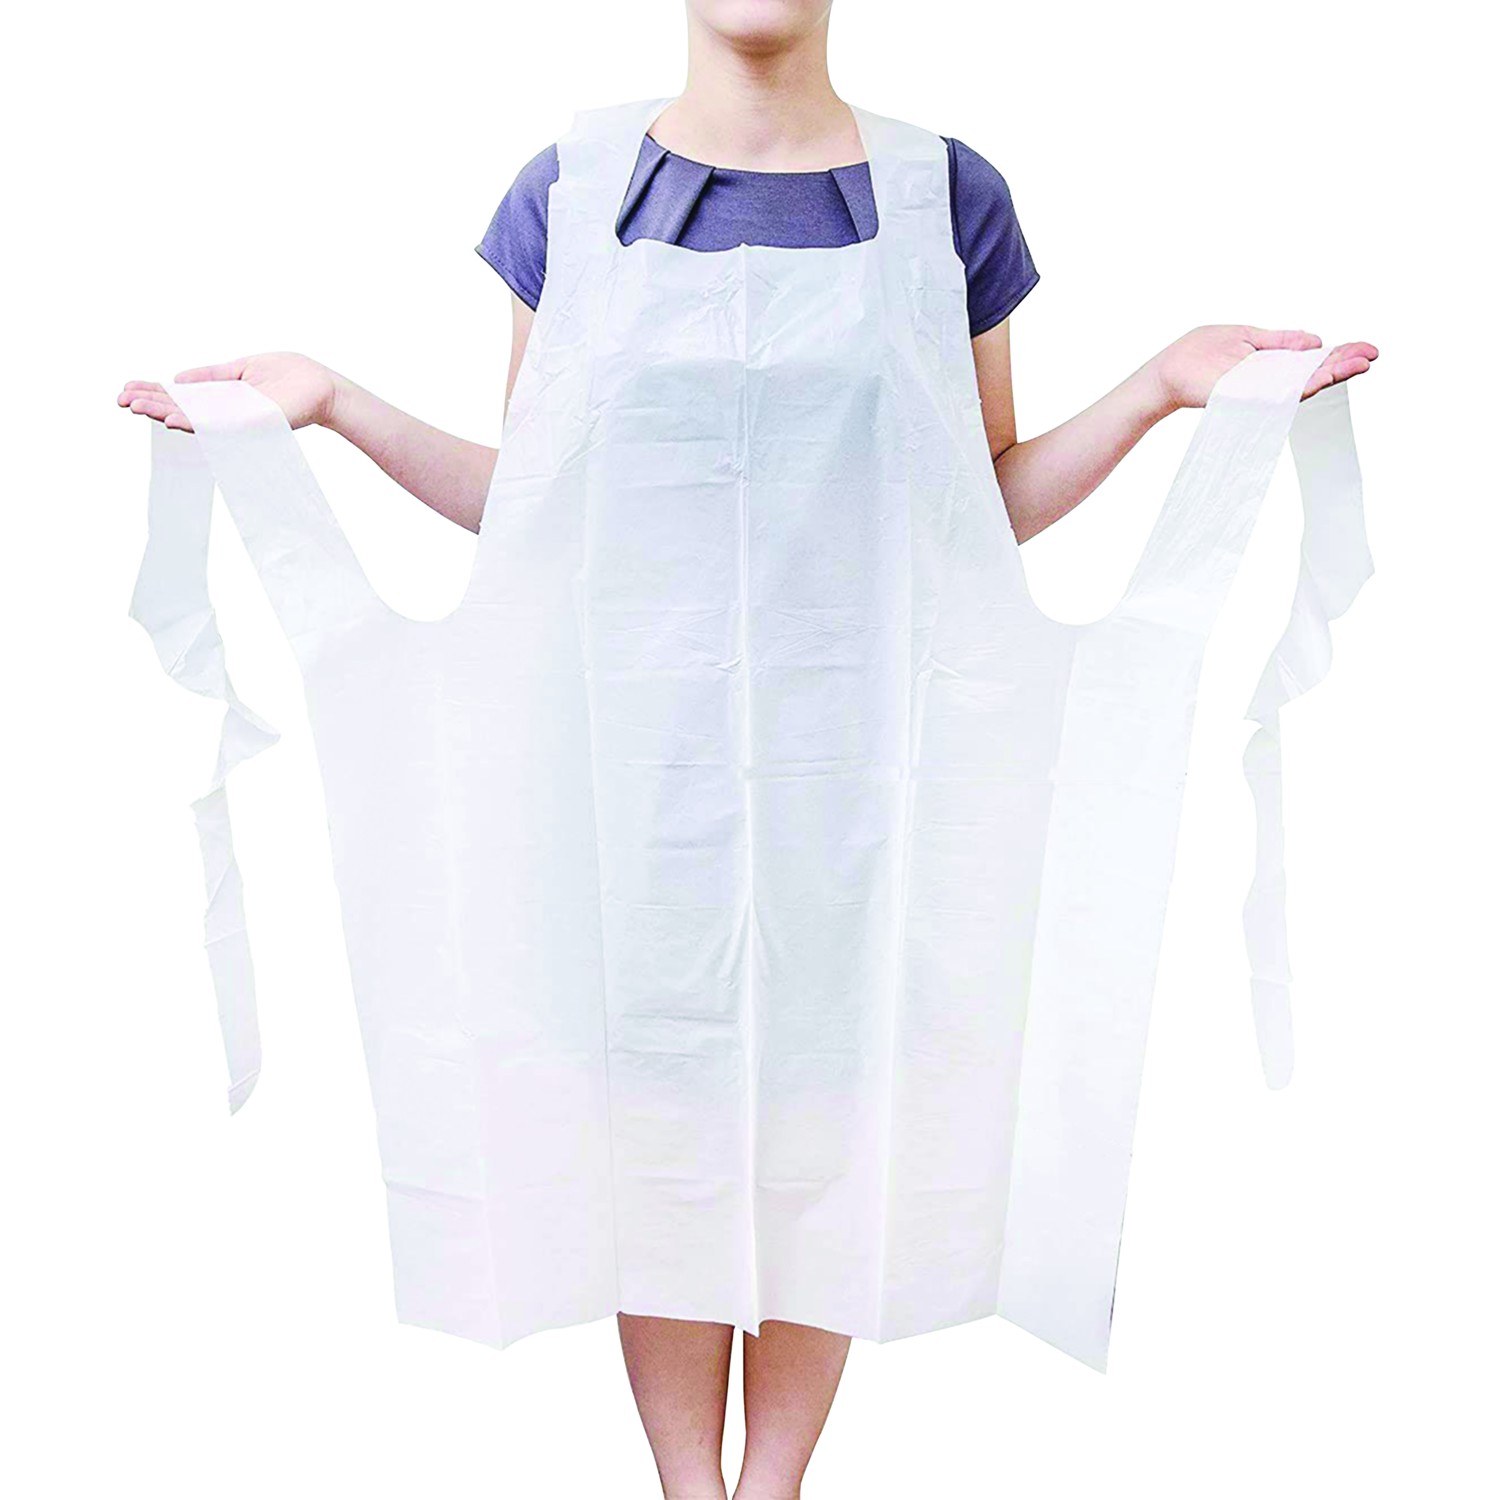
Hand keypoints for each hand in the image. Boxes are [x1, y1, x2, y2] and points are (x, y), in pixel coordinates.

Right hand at [117, 352, 340, 433]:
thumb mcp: (241, 370)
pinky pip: (222, 426)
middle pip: (181, 410)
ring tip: (138, 408)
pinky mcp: (254, 423)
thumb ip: (211, 376)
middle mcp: (226, 413)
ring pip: (195, 420)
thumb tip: (177, 377)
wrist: (322, 386)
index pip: (180, 397)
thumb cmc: (289, 377)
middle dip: (151, 404)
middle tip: (121, 400)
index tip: (125, 389)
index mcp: (221, 399)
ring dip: (166, 414)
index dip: (153, 393)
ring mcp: (239, 421)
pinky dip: (197, 423)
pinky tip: (175, 419)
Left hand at [1148, 326, 1378, 412]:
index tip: (1368, 349)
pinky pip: (1272, 393)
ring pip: (1298, 386)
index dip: (1341, 354)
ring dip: (1327, 375)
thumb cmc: (1200, 355)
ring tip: (1355, 365)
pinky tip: (1317, 379)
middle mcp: (1269, 382)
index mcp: (1273, 365)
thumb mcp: (1249, 338)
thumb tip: (1316, 340)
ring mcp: (1257, 392)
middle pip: (1313, 374)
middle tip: (1371, 357)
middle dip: (1343, 365)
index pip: (1314, 360)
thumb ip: (1281, 342)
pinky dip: (1294, 387)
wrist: (1168, 370)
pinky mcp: (1241, 397)